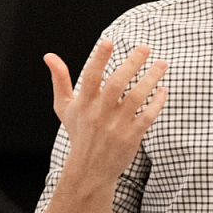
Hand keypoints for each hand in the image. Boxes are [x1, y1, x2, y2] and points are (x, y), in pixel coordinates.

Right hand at [45, 39, 167, 184]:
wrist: (89, 171)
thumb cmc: (79, 133)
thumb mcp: (64, 107)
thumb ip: (59, 80)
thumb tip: (49, 55)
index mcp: (84, 102)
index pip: (90, 76)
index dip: (99, 58)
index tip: (108, 41)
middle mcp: (100, 112)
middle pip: (116, 83)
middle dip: (132, 63)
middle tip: (145, 47)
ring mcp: (116, 125)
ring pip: (136, 97)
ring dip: (150, 79)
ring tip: (162, 64)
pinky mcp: (131, 136)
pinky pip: (147, 116)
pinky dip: (157, 102)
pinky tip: (163, 89)